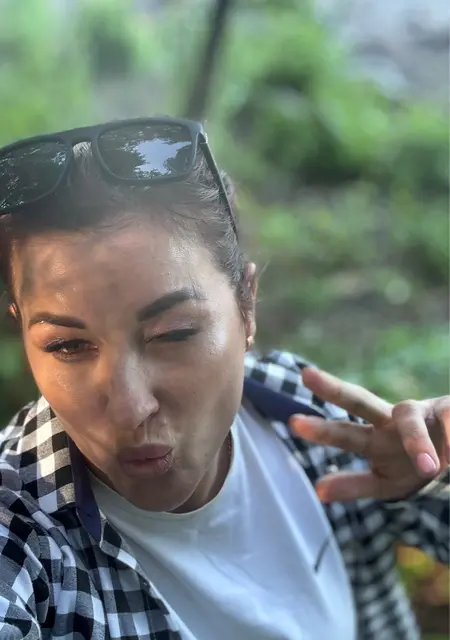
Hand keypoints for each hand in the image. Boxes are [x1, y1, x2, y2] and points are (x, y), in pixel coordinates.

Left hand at [289, 368, 449, 502]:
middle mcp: (391, 421)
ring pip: (409, 419)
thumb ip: (354, 484)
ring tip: (428, 467)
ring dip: (417, 441)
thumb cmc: (414, 466)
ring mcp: (421, 415)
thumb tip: (318, 491)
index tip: (292, 422)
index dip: (321, 429)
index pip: (344, 431)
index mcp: (376, 436)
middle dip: (334, 389)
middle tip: (305, 375)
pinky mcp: (448, 412)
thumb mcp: (386, 483)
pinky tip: (448, 452)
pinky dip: (448, 441)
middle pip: (359, 401)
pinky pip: (448, 423)